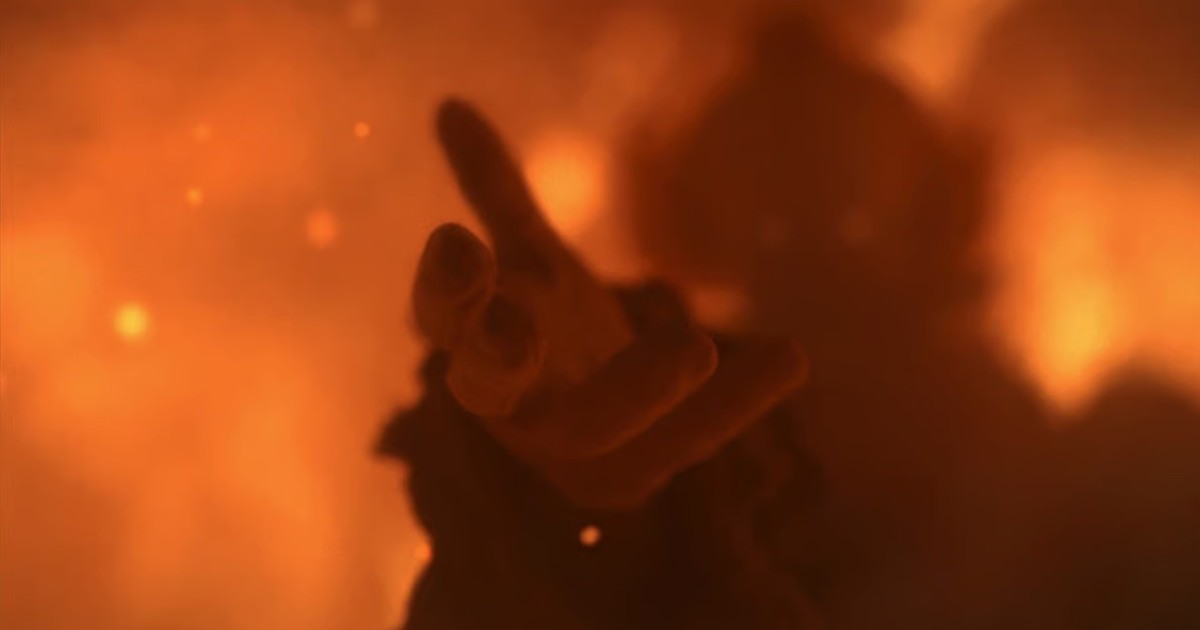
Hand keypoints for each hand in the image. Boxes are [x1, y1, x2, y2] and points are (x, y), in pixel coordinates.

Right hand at [413, 99, 807, 509]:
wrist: (586, 420)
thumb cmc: (548, 326)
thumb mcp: (527, 256)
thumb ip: (495, 190)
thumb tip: (453, 107)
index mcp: (472, 347)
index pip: (443, 320)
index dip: (448, 288)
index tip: (460, 243)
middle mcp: (511, 406)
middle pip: (500, 392)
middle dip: (511, 359)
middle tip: (536, 328)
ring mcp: (574, 450)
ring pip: (600, 433)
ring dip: (645, 391)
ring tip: (697, 344)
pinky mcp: (639, 471)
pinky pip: (688, 439)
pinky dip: (737, 400)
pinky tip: (790, 355)